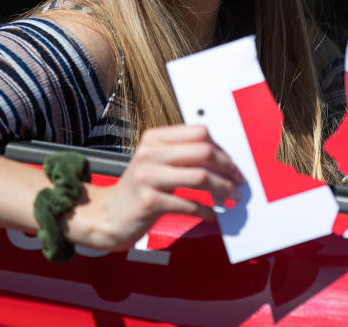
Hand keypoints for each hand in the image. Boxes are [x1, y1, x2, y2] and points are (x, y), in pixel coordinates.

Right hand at [65, 124, 244, 250]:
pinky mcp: (148, 201)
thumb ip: (182, 155)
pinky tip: (212, 215)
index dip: (221, 149)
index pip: (199, 133)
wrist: (107, 215)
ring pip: (201, 177)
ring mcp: (147, 176)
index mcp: (155, 138)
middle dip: (228, 168)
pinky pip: (188, 204)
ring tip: (232, 198)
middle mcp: (150, 153)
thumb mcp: (155, 163)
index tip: (232, 164)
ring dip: (223, 189)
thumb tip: (223, 158)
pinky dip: (206, 211)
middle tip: (239, 182)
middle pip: (204, 152)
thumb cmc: (139, 189)